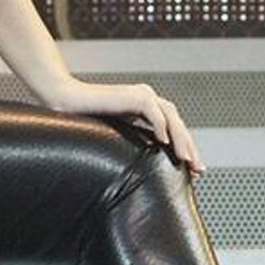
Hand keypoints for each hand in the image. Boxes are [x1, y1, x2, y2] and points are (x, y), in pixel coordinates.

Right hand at [39, 75, 203, 175]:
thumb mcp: (117, 133)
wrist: (66, 101)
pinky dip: (161, 127)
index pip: (173, 127)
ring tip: (186, 159)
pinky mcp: (133, 96)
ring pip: (171, 117)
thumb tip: (148, 164)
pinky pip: (154, 112)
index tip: (193, 170)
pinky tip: (165, 143)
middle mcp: (148, 97)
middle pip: (178, 123)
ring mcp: (142, 94)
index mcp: (146, 106)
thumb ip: (134, 140)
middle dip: (189, 146)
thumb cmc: (86, 119)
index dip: (184, 147)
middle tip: (198, 169)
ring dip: (181, 140)